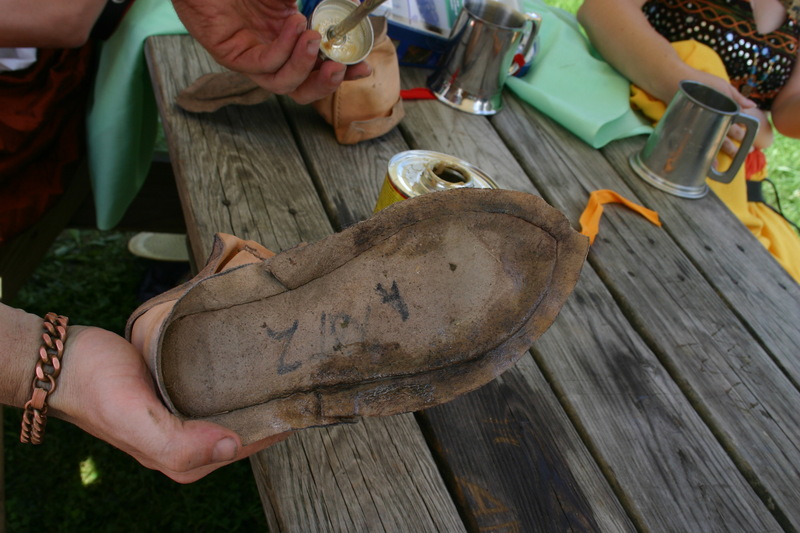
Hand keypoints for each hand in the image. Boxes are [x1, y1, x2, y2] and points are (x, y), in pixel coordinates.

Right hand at [50, 326, 288, 482]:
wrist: (62, 360)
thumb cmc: (96, 387)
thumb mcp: (133, 419)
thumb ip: (177, 444)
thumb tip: (232, 446)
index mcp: (181, 457)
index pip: (246, 445)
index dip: (275, 426)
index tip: (301, 400)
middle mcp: (186, 441)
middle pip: (243, 428)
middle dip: (271, 409)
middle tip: (299, 377)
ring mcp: (182, 416)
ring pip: (232, 408)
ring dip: (256, 393)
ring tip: (283, 368)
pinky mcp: (176, 392)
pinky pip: (215, 390)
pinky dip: (235, 380)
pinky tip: (249, 361)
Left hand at [173, 0, 370, 103]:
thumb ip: (326, 0)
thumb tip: (360, 2)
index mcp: (289, 41)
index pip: (319, 70)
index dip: (343, 73)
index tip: (364, 66)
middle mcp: (271, 54)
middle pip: (302, 89)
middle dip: (326, 84)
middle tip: (341, 68)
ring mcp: (251, 57)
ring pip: (282, 83)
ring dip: (304, 65)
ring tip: (313, 37)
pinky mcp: (230, 54)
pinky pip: (263, 64)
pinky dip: (283, 49)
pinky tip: (294, 25)